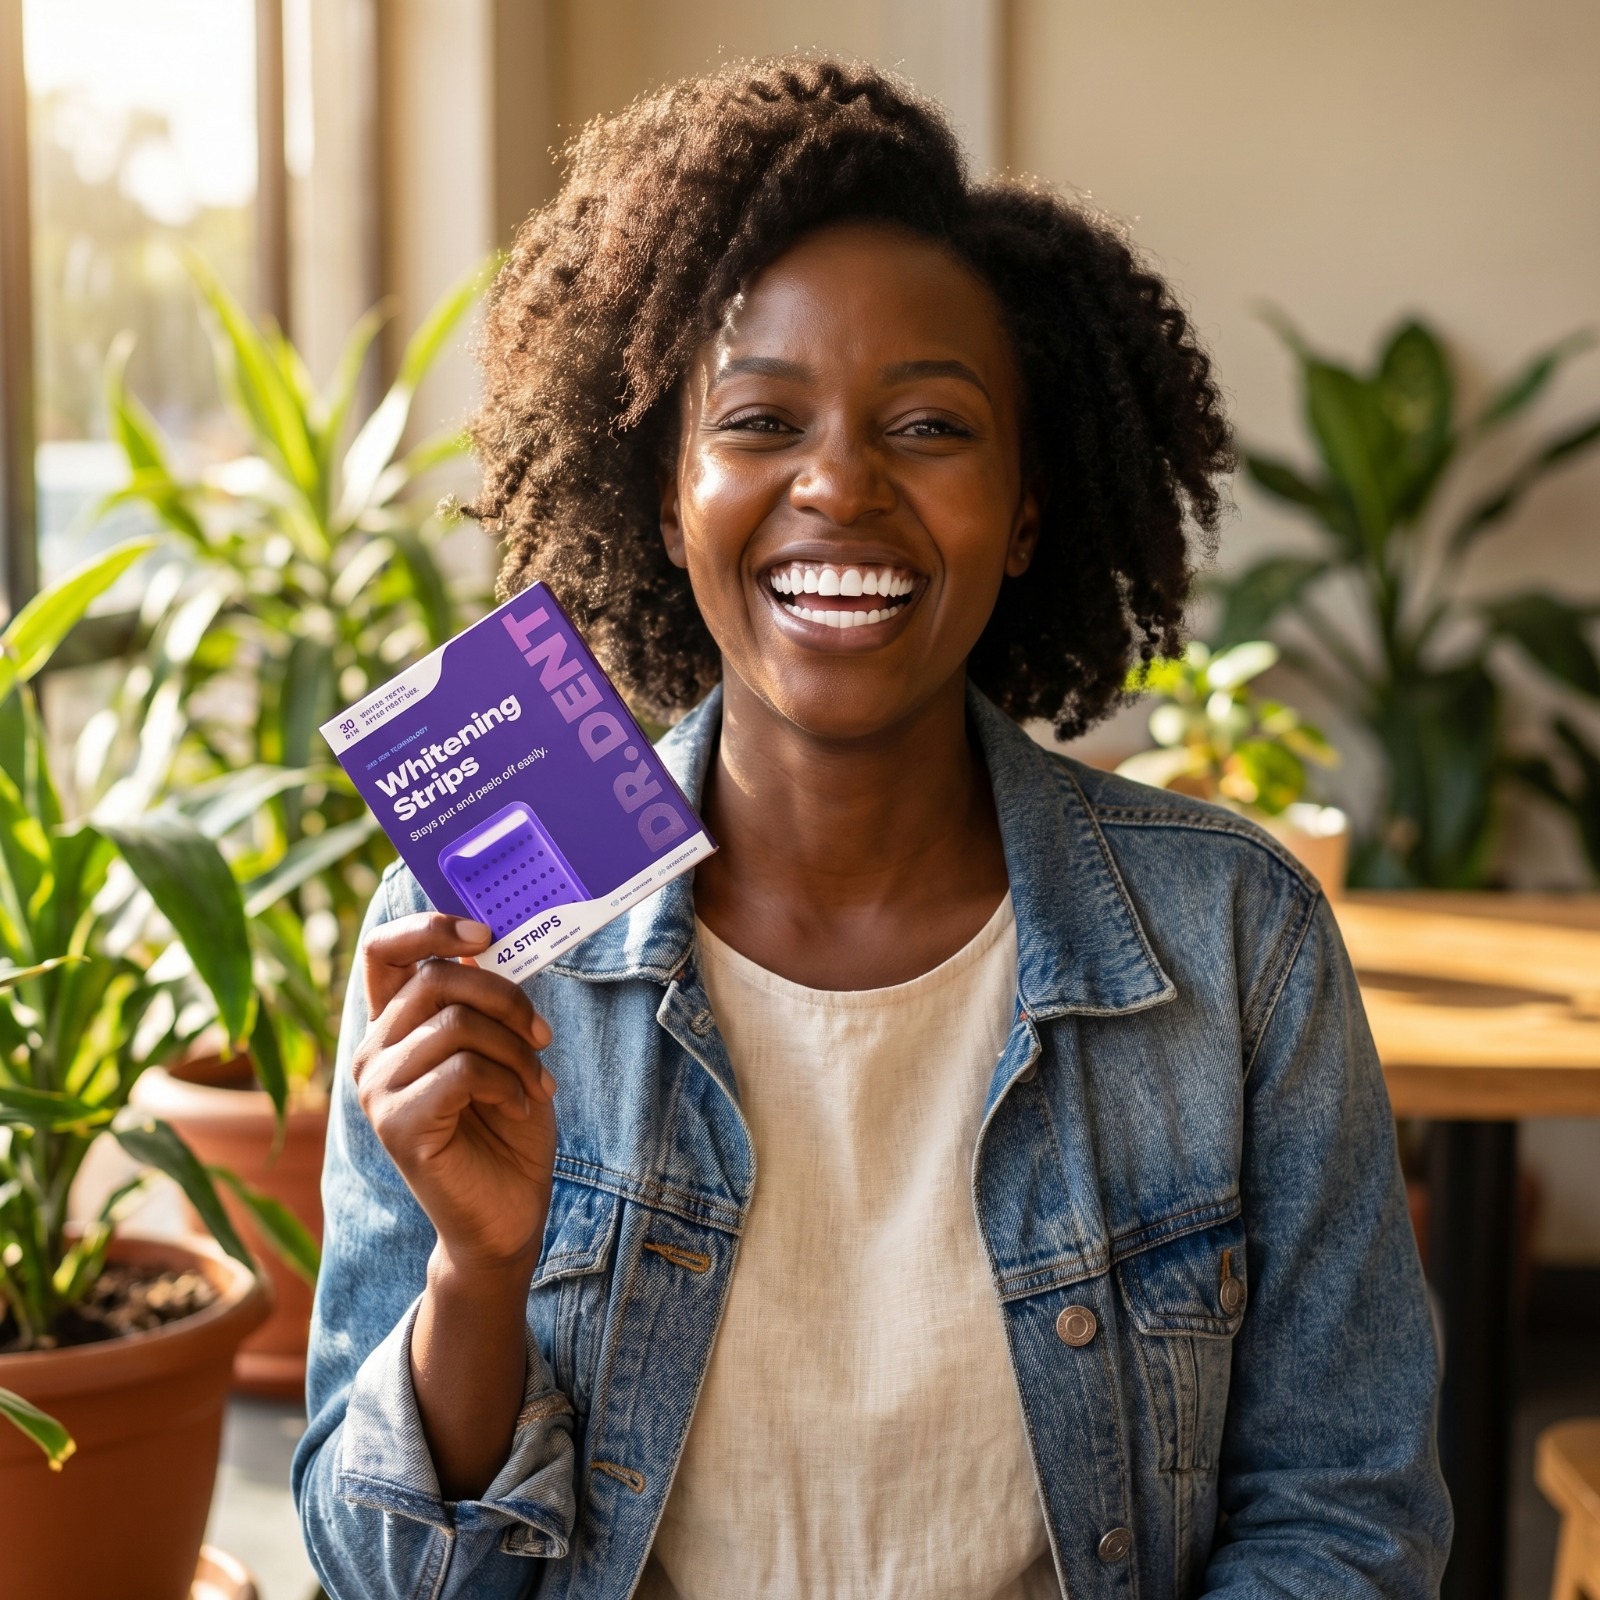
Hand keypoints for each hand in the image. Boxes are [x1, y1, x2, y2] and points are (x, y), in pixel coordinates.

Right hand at [352, 914, 556, 1271]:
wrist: (507, 1213)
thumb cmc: (506, 1124)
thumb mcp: (503, 1047)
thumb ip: (484, 1000)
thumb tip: (490, 942)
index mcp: (394, 1026)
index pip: (382, 950)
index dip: (429, 927)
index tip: (483, 934)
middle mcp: (372, 1052)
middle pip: (436, 979)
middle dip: (507, 998)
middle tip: (542, 1036)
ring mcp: (377, 1090)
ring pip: (456, 1025)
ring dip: (515, 1050)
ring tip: (535, 1083)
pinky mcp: (396, 1124)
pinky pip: (463, 1071)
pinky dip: (508, 1083)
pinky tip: (520, 1107)